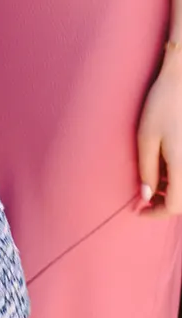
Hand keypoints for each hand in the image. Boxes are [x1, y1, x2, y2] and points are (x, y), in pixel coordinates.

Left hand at [138, 48, 181, 214]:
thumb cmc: (162, 104)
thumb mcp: (145, 137)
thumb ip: (147, 170)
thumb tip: (146, 195)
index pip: (174, 206)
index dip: (156, 212)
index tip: (140, 210)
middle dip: (165, 203)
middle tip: (145, 198)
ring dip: (172, 190)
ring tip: (154, 178)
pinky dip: (178, 176)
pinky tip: (166, 164)